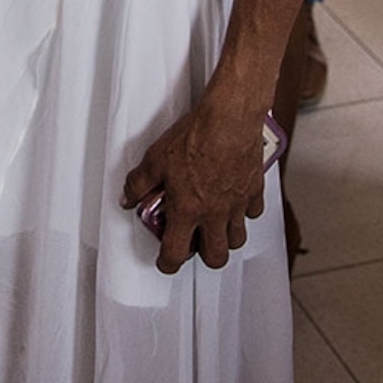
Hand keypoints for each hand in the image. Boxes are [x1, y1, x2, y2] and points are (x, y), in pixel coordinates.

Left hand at [121, 92, 268, 274]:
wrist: (229, 118)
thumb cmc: (196, 137)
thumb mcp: (156, 158)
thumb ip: (140, 183)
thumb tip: (129, 196)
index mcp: (187, 210)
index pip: (176, 253)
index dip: (167, 263)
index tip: (166, 262)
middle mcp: (214, 213)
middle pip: (215, 256)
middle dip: (203, 257)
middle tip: (195, 246)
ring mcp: (236, 204)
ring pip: (237, 239)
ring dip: (226, 239)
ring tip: (216, 227)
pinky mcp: (253, 190)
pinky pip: (253, 212)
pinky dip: (244, 213)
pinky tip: (235, 202)